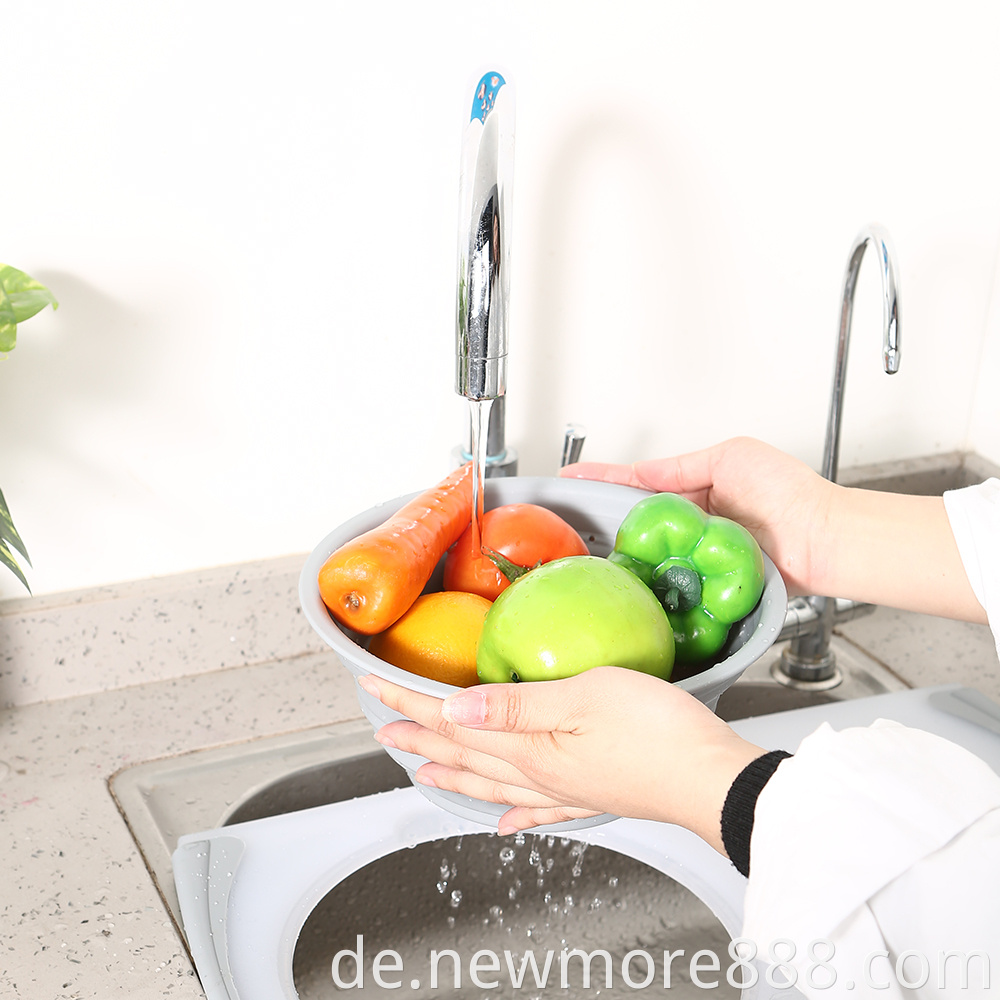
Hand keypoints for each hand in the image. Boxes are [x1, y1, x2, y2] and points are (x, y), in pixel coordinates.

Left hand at [359, 666, 764, 851]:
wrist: (714, 779)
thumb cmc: (659, 732)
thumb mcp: (586, 697)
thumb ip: (518, 703)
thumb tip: (455, 707)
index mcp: (530, 748)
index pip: (454, 722)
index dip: (411, 702)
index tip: (374, 687)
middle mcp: (539, 774)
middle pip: (465, 753)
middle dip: (419, 737)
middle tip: (383, 729)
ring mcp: (566, 789)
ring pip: (492, 782)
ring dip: (453, 772)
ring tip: (422, 771)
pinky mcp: (594, 794)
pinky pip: (539, 808)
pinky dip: (514, 814)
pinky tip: (505, 823)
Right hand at [562, 436, 984, 621]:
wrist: (824, 542)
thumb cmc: (790, 496)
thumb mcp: (731, 458)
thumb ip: (682, 467)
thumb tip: (642, 472)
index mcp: (698, 486)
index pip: (639, 480)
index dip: (603, 480)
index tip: (569, 479)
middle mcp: (693, 522)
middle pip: (636, 519)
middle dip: (602, 519)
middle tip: (565, 521)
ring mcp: (697, 554)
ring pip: (648, 552)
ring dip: (620, 552)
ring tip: (583, 551)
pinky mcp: (706, 584)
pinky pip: (669, 582)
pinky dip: (647, 581)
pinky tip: (624, 581)